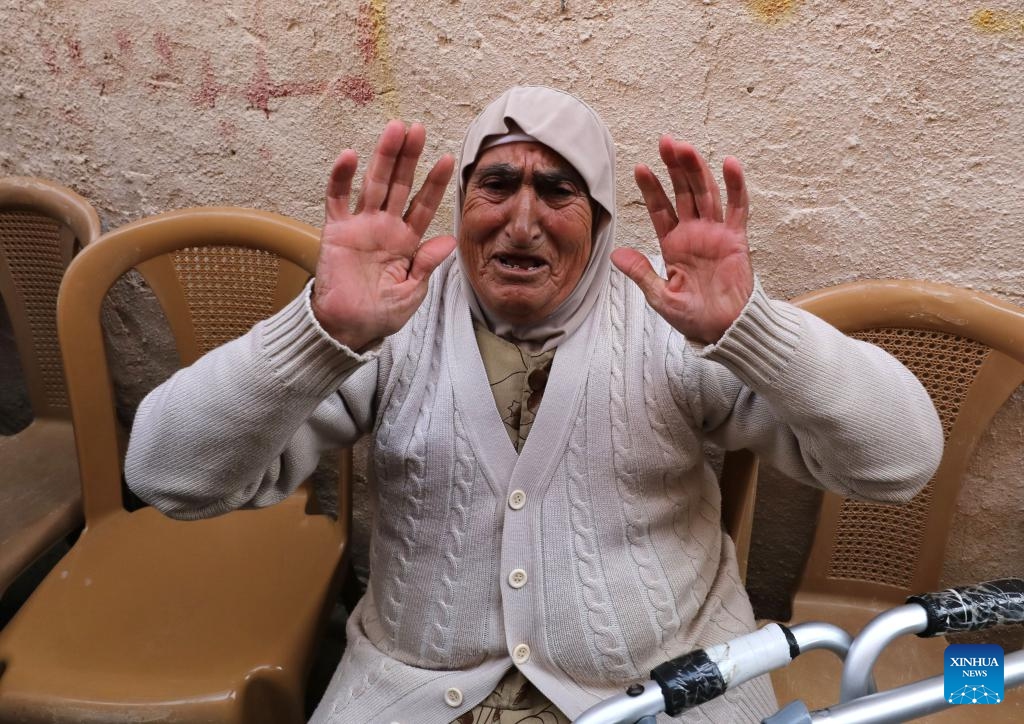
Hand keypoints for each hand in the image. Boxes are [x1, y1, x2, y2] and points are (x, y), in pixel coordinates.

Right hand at [311, 121, 455, 350]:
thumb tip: (450, 239)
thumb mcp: (412, 291)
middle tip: (418, 128)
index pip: (423, 205)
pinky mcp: (336, 231)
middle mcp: (384, 227)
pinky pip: (336, 199)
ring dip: (384, 157)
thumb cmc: (380, 314)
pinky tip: (349, 155)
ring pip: (373, 184)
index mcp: (406, 242)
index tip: (448, 159)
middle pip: (400, 185)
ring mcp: (360, 226)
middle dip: (409, 157)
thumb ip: (427, 264)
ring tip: (395, 130)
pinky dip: (340, 178)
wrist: (347, 329)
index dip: (435, 183)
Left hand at [611, 136, 753, 344]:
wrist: (724, 330)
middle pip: (683, 192)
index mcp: (673, 244)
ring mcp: (716, 233)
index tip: (639, 168)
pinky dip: (735, 186)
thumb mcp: (660, 296)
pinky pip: (738, 208)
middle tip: (666, 142)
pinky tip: (729, 164)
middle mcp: (694, 233)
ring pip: (706, 194)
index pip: (660, 209)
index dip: (651, 188)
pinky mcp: (737, 239)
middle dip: (674, 167)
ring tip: (686, 148)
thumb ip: (641, 272)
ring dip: (697, 170)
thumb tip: (615, 254)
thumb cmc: (693, 316)